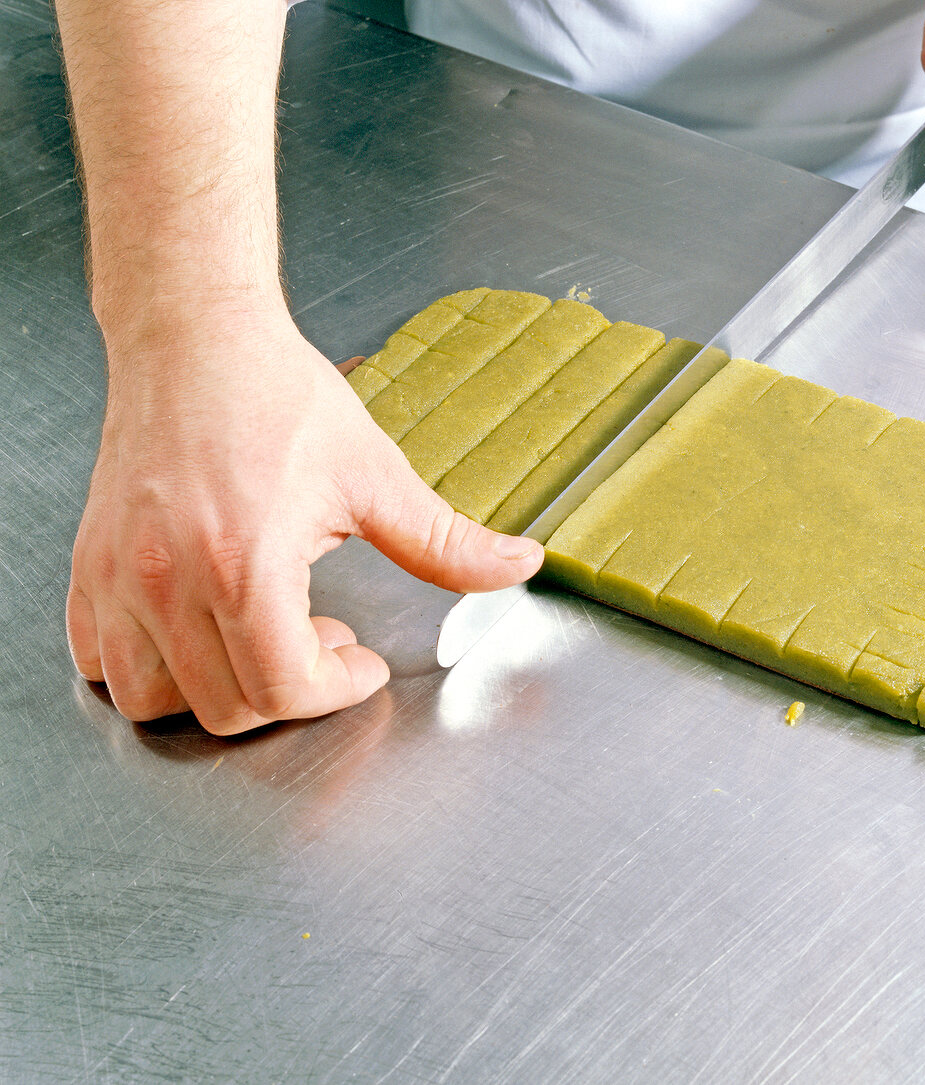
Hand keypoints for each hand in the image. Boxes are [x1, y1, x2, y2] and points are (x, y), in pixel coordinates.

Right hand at [67, 303, 543, 734]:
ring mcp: (116, 578)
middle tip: (324, 642)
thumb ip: (446, 541)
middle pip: (228, 709)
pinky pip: (99, 664)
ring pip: (154, 702)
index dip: (337, 692)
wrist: (195, 339)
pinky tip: (199, 629)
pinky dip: (152, 669)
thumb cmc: (276, 396)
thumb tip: (519, 565)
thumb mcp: (375, 474)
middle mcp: (166, 581)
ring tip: (261, 636)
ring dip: (220, 691)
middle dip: (292, 692)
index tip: (360, 664)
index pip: (284, 690)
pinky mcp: (90, 568)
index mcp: (244, 563)